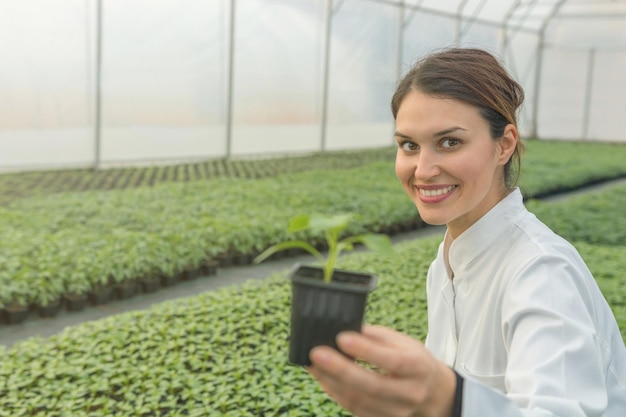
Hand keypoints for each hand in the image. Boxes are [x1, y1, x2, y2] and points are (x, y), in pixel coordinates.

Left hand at [308, 325, 455, 416]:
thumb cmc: (412, 361)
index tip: (342, 338)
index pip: (392, 361)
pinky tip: (323, 378)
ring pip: (359, 400)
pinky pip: (354, 408)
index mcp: (419, 367)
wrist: (432, 393)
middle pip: (372, 385)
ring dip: (332, 381)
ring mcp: (397, 412)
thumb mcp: (403, 343)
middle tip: (316, 353)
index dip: (366, 350)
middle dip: (341, 369)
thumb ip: (375, 337)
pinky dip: (335, 392)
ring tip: (313, 364)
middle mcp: (410, 393)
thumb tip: (344, 328)